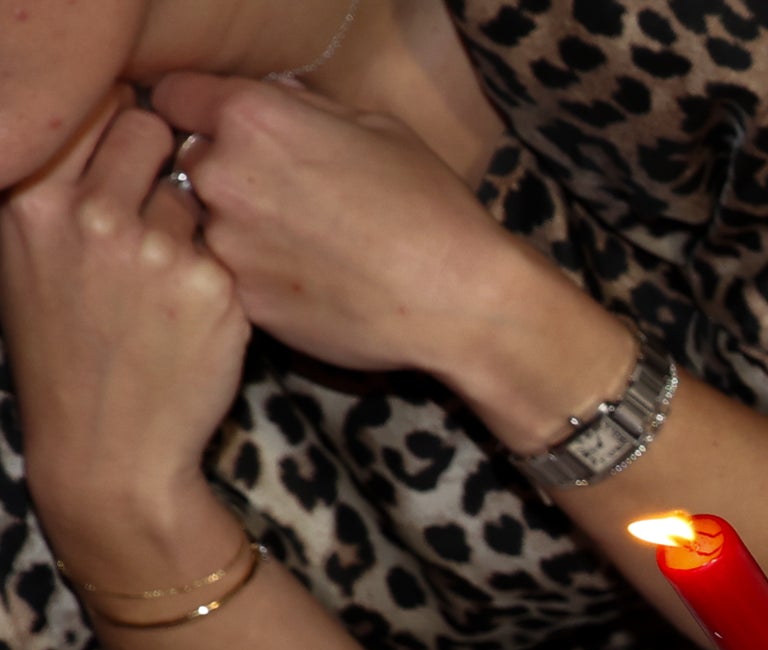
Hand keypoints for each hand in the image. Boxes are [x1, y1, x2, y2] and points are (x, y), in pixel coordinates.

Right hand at [0, 95, 251, 567]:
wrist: (109, 446)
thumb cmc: (68, 347)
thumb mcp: (29, 254)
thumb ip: (57, 186)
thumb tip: (100, 116)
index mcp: (33, 198)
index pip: (88, 108)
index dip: (112, 121)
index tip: (119, 152)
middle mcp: (88, 212)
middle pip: (148, 128)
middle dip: (160, 154)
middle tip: (153, 205)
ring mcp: (153, 248)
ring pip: (194, 191)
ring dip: (189, 221)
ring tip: (162, 279)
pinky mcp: (213, 284)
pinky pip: (228, 247)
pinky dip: (218, 272)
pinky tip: (192, 313)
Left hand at [150, 71, 621, 437]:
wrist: (460, 302)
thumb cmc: (432, 209)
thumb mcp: (377, 128)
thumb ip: (304, 110)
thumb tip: (275, 104)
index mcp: (251, 119)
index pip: (174, 97)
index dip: (199, 110)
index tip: (222, 127)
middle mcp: (223, 176)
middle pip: (190, 161)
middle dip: (226, 172)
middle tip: (284, 196)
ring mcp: (227, 244)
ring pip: (209, 223)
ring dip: (242, 229)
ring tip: (307, 247)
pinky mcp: (243, 300)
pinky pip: (234, 276)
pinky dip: (263, 277)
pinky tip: (315, 282)